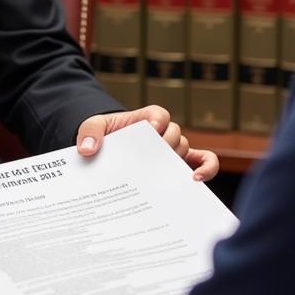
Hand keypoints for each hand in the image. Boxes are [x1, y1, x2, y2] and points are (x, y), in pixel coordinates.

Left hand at [76, 106, 219, 180]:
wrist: (107, 153)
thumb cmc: (104, 137)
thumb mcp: (91, 127)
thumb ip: (88, 133)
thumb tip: (87, 150)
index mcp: (145, 118)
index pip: (160, 114)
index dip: (158, 120)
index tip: (150, 130)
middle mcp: (163, 132)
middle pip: (175, 134)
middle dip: (166, 145)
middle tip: (153, 159)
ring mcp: (172, 149)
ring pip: (186, 148)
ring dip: (177, 158)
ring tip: (169, 173)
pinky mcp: (178, 164)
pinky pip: (204, 160)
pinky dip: (207, 167)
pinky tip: (196, 179)